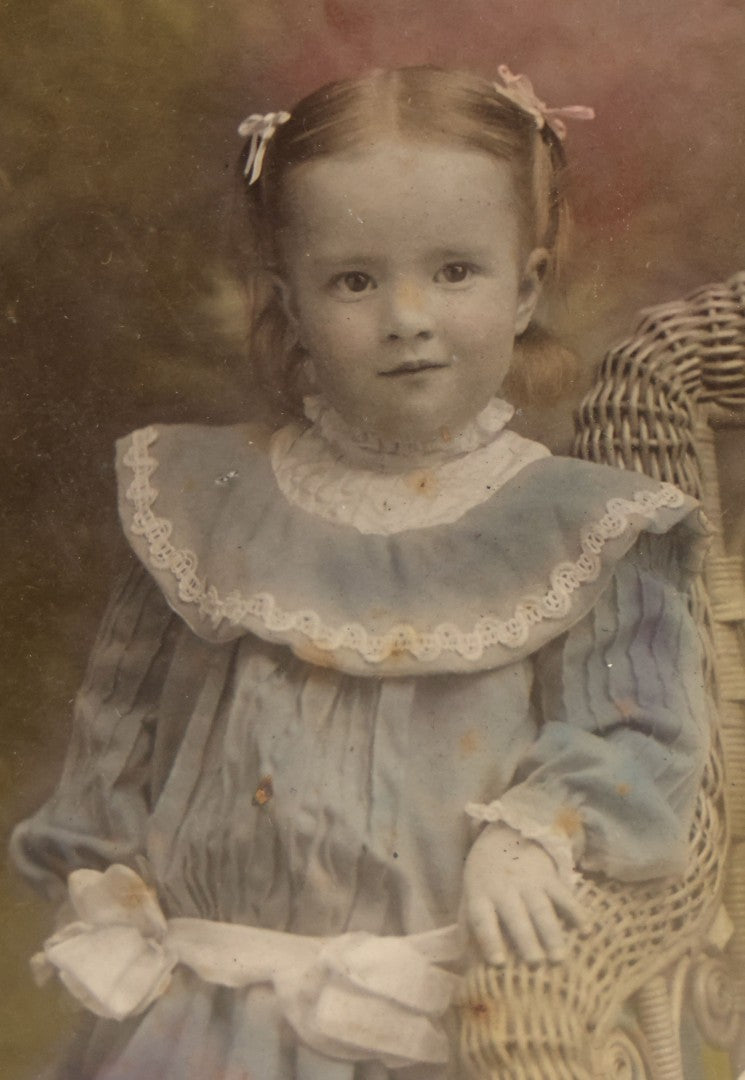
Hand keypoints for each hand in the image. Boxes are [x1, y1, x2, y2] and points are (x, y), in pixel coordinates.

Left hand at [461, 821, 588, 965]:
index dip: (489, 940)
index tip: (498, 963)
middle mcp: (504, 888)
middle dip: (526, 940)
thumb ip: (467, 926)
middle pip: (515, 917)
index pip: (482, 919)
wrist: (505, 834)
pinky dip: (575, 912)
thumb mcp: (470, 894)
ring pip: (541, 909)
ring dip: (551, 933)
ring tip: (559, 958)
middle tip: (536, 963)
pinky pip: (563, 895)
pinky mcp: (548, 876)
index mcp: (480, 895)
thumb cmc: (485, 876)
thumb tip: (464, 962)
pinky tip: (585, 930)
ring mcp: (527, 881)